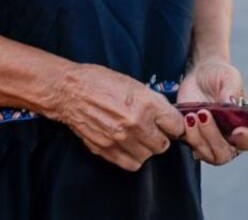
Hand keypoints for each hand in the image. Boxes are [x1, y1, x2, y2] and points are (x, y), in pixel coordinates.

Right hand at [44, 63, 184, 171]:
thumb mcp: (135, 85)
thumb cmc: (100, 82)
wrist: (71, 91)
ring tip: (138, 136)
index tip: (170, 123)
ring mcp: (121, 139)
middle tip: (154, 130)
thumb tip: (167, 117)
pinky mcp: (108, 150)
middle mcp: (137, 123)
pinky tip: (129, 145)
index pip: (176, 125)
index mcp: (147, 103)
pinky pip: (132, 164)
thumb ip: (153, 103)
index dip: (174, 124)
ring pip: (148, 156)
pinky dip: (133, 157)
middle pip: (164, 144)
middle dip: (161, 137)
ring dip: (146, 148)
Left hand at [176, 58, 247, 164]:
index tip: (237, 131)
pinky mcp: (193, 138)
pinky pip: (190, 146)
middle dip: (214, 138)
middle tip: (204, 114)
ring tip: (192, 116)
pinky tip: (186, 118)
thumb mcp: (229, 76)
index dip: (246, 140)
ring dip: (199, 138)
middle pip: (225, 153)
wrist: (199, 75)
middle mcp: (229, 138)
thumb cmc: (220, 76)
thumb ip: (232, 90)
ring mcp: (210, 141)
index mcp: (245, 125)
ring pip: (207, 154)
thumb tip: (230, 104)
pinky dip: (188, 135)